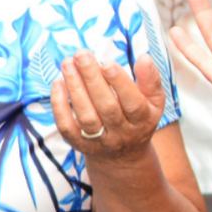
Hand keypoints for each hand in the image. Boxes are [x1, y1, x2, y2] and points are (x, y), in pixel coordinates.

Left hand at [50, 51, 165, 163]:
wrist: (123, 156)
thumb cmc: (137, 117)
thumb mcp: (153, 101)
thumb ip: (150, 79)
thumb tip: (145, 57)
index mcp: (142, 120)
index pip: (133, 104)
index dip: (120, 84)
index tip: (107, 63)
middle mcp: (121, 133)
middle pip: (107, 108)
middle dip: (92, 79)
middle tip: (81, 55)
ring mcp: (99, 140)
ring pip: (86, 117)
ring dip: (75, 88)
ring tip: (67, 63)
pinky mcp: (79, 144)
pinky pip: (66, 127)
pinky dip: (59, 105)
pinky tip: (58, 82)